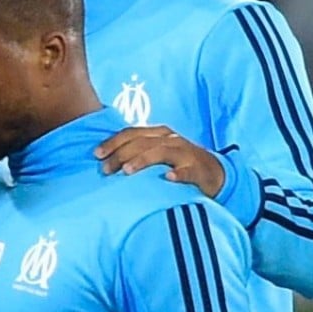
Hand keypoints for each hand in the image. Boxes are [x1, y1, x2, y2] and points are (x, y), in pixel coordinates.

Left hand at [94, 126, 224, 197]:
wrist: (215, 173)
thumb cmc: (178, 163)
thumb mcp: (158, 153)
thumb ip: (137, 152)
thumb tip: (105, 160)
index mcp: (159, 134)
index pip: (132, 133)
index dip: (113, 142)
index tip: (96, 154)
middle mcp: (171, 140)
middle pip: (142, 142)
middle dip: (121, 154)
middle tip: (105, 169)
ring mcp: (185, 153)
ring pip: (161, 152)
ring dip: (143, 160)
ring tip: (126, 171)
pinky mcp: (198, 170)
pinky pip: (188, 170)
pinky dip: (178, 173)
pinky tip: (167, 178)